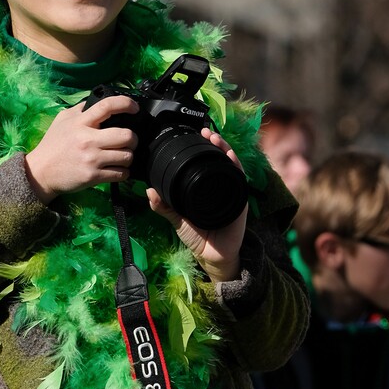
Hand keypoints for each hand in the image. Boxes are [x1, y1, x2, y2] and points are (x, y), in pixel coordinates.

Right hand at [25, 95, 138, 202]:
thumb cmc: (52, 145)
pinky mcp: (93, 176)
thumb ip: (80, 109)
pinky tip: (117, 169)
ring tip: (121, 156)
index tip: (134, 109)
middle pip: (126, 136)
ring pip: (127, 156)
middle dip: (132, 139)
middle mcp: (88, 140)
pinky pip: (121, 174)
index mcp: (81, 122)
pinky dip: (123, 172)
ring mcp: (92, 159)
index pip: (107, 106)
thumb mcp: (62, 120)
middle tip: (128, 141)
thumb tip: (97, 100)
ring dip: (128, 156)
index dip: (126, 104)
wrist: (41, 172)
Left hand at [147, 128, 247, 282]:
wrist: (213, 256)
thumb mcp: (176, 220)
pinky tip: (230, 156)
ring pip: (230, 165)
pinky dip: (236, 167)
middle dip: (214, 143)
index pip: (204, 163)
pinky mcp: (239, 200)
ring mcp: (231, 192)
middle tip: (206, 132)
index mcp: (204, 188)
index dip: (201, 149)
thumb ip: (163, 207)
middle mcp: (219, 187)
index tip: (194, 135)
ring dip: (225, 150)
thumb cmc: (197, 237)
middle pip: (219, 159)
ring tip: (216, 139)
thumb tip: (148, 191)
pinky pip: (239, 180)